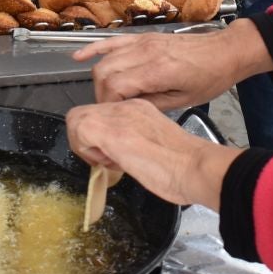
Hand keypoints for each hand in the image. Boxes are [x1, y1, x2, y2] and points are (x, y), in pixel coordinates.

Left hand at [66, 98, 241, 209]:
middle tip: (106, 161)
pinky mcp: (110, 130)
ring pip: (77, 120)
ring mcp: (118, 115)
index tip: (114, 157)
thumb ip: (134, 142)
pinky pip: (79, 132)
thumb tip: (118, 154)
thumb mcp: (154, 145)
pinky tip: (110, 163)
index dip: (98, 139)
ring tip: (110, 163)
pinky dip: (87, 151)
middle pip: (83, 114)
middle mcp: (126, 107)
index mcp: (138, 109)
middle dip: (85, 141)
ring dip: (85, 146)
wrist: (195, 167)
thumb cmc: (185, 165)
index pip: (101, 115)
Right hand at [75, 17, 272, 110]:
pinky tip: (78, 58)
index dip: (108, 105)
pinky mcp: (143, 37)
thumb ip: (151, 104)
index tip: (114, 117)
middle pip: (104, 73)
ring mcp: (142, 42)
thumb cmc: (209, 79)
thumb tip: (126, 109)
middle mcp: (145, 52)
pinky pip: (112, 41)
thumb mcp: (184, 101)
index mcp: (156, 71)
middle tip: (110, 111)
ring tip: (106, 96)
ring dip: (99, 79)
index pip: (114, 87)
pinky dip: (93, 49)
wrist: (224, 51)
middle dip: (100, 95)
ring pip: (105, 59)